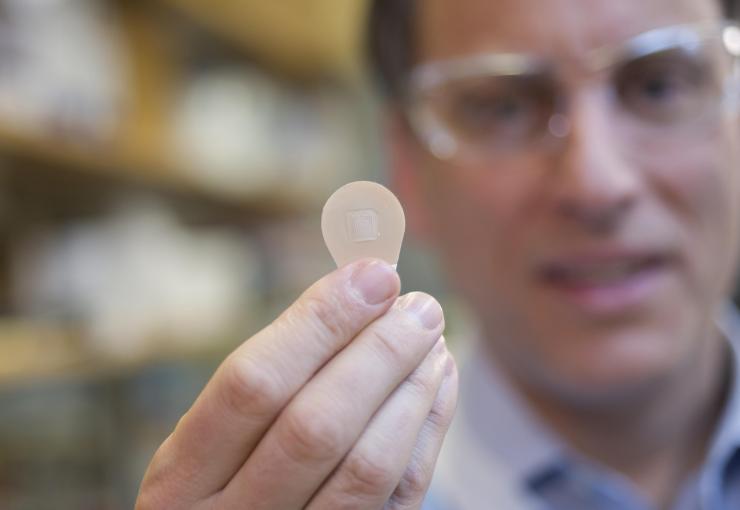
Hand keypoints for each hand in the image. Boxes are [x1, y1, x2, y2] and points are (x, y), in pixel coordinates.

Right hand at [136, 258, 457, 509]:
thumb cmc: (226, 480)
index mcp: (182, 478)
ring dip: (412, 389)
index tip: (373, 276)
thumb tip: (361, 290)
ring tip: (431, 339)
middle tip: (420, 306)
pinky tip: (437, 382)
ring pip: (368, 466)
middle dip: (380, 353)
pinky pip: (402, 495)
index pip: (252, 384)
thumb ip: (273, 374)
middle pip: (317, 427)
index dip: (319, 323)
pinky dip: (428, 429)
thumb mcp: (214, 438)